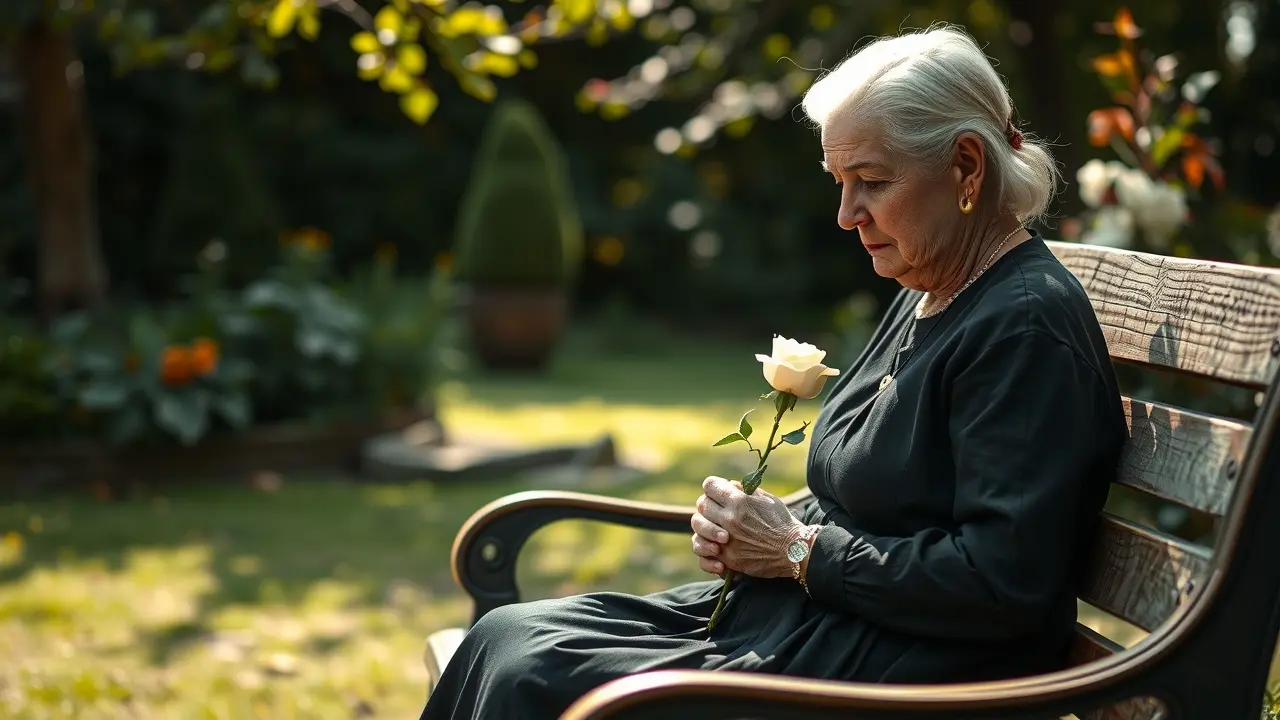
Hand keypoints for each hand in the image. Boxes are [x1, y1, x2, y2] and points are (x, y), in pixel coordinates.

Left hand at [691, 475, 805, 578]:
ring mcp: (726, 540)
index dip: (713, 487)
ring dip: (704, 526)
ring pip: (698, 528)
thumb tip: (729, 485)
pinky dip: (705, 549)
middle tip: (716, 509)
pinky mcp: (727, 559)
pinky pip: (703, 553)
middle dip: (707, 504)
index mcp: (739, 501)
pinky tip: (714, 547)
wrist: (793, 552)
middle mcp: (730, 519)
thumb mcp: (767, 499)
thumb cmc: (783, 523)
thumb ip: (745, 490)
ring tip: (715, 528)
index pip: (709, 486)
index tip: (718, 491)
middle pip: (701, 505)